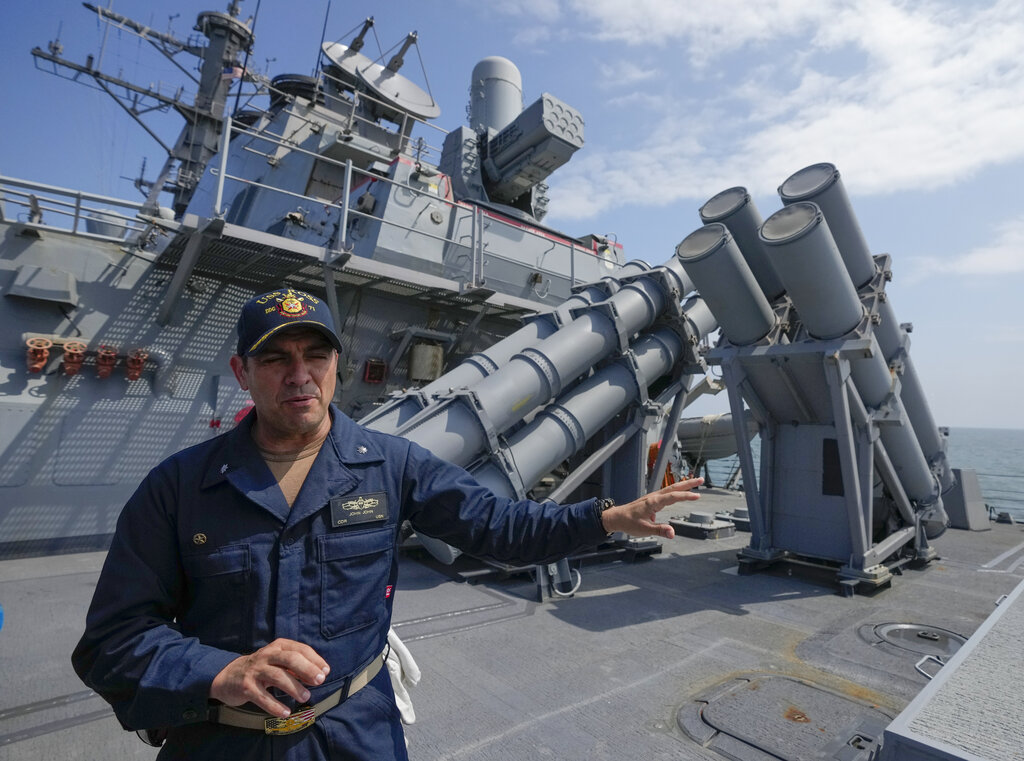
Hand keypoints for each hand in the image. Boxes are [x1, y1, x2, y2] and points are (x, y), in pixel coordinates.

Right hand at [210, 638, 330, 717]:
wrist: (228, 675)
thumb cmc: (262, 668)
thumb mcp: (278, 662)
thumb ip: (296, 666)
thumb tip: (319, 674)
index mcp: (278, 647)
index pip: (300, 649)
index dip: (314, 660)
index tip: (326, 672)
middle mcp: (267, 655)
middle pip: (290, 659)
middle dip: (307, 669)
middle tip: (320, 681)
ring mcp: (255, 670)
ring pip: (277, 676)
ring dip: (294, 687)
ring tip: (306, 697)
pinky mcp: (246, 687)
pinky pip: (262, 697)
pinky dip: (275, 705)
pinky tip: (285, 713)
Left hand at [600, 477, 702, 538]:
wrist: (617, 517)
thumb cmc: (629, 523)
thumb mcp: (644, 530)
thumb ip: (659, 530)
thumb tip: (673, 533)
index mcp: (653, 502)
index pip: (673, 497)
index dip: (686, 496)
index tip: (697, 496)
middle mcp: (654, 497)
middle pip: (674, 487)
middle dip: (688, 483)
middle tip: (701, 479)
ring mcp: (653, 497)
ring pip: (671, 489)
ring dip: (684, 485)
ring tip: (696, 482)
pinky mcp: (652, 500)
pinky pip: (667, 493)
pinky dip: (677, 490)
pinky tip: (681, 492)